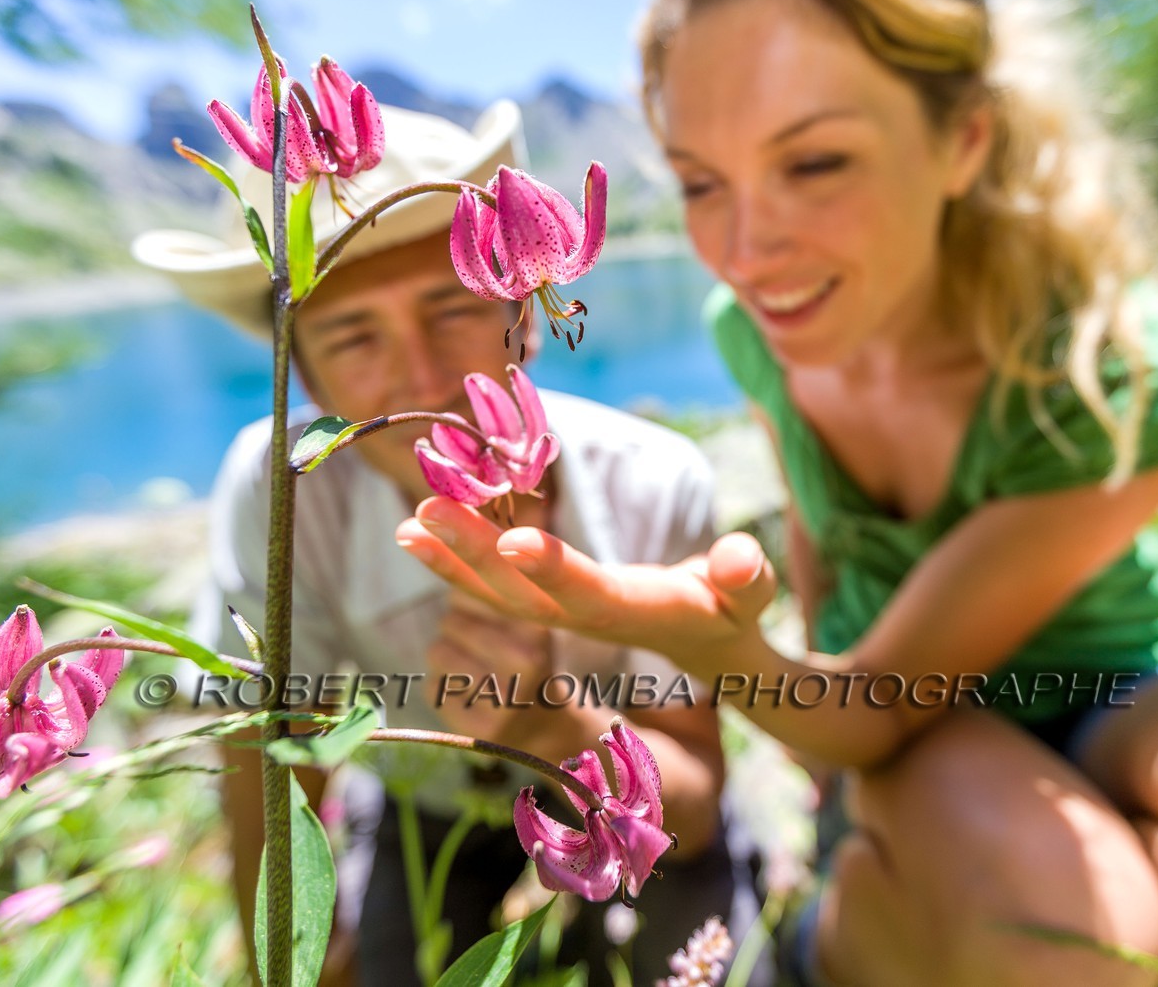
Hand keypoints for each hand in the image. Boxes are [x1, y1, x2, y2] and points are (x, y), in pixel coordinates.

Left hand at [396, 496, 777, 674]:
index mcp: (642, 613)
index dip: (554, 571)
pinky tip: (418, 533)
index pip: (592, 594)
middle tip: (425, 510)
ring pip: (500, 595)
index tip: (511, 540)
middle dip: (474, 555)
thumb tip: (737, 559)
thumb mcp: (750, 594)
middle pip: (526, 596)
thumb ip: (745, 577)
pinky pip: (496, 587)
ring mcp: (565, 617)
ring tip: (407, 523)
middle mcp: (592, 621)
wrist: (709, 646)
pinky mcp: (550, 604)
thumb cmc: (733, 607)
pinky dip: (456, 561)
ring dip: (451, 560)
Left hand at [425, 591, 554, 745]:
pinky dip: (444, 688)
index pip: (472, 590)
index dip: (470, 599)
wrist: (543, 722)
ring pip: (436, 652)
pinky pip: (432, 688)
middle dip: (456, 629)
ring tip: (474, 667)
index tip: (486, 612)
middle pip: (449, 621)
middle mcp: (525, 661)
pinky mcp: (476, 727)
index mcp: (537, 626)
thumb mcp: (523, 616)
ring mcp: (501, 698)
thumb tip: (441, 564)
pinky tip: (472, 695)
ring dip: (446, 655)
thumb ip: (489, 590)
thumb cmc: (526, 654)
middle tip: (481, 645)